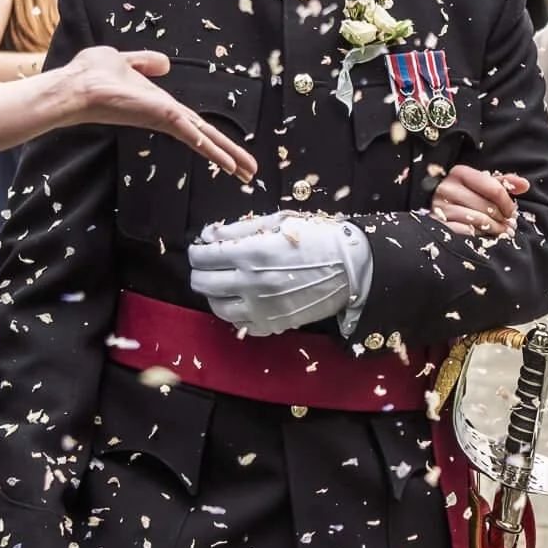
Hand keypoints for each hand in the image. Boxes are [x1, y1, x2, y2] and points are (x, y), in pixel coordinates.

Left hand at [51, 48, 257, 180]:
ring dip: (228, 156)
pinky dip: (211, 150)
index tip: (228, 150)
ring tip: (248, 174)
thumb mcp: (124, 60)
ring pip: (204, 140)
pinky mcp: (162, 118)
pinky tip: (229, 163)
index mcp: (159, 105)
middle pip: (204, 137)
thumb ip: (145, 62)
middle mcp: (165, 116)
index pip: (194, 124)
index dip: (213, 136)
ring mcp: (164, 120)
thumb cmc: (92, 74)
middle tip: (250, 173)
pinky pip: (193, 135)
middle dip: (229, 154)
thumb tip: (165, 64)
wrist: (76, 86)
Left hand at [188, 214, 367, 333]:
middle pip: (203, 283)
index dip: (196, 251)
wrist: (351, 268)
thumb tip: (207, 236)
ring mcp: (261, 308)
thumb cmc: (316, 238)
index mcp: (252, 254)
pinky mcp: (273, 324)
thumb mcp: (278, 222)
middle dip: (200, 271)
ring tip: (224, 282)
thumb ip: (238, 229)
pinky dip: (235, 313)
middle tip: (208, 264)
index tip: (201, 248)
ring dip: (214, 294)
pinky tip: (244, 299)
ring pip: (217, 307)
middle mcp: (252, 284)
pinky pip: (240, 324)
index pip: (204, 256)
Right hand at [432, 165, 525, 237]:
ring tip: (502, 232)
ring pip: (479, 220)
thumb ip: (502, 183)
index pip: (494, 188)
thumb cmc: (463, 197)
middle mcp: (447, 187)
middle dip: (503, 219)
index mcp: (459, 172)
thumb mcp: (481, 185)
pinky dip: (479, 235)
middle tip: (510, 226)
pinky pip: (466, 232)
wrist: (437, 210)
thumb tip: (525, 185)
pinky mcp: (438, 224)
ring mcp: (440, 206)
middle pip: (488, 206)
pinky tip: (485, 236)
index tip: (512, 212)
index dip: (508, 203)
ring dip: (495, 229)